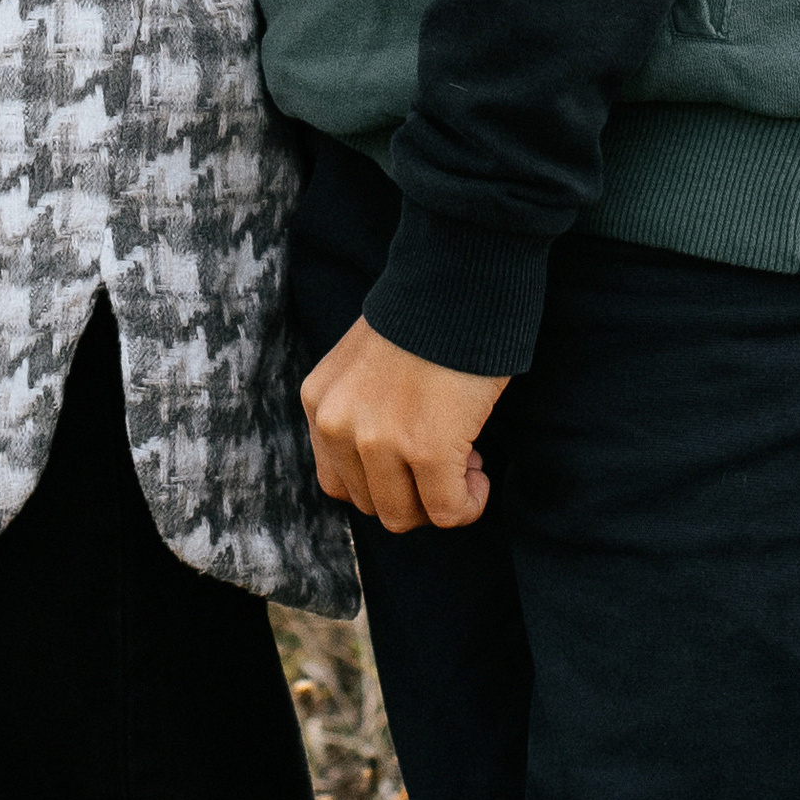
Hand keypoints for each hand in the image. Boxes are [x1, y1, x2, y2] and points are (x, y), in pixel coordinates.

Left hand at [301, 319, 505, 533]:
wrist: (455, 283)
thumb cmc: (421, 321)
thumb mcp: (362, 368)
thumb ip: (358, 415)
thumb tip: (386, 475)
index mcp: (318, 400)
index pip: (338, 481)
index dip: (383, 480)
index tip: (415, 457)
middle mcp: (336, 422)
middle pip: (370, 504)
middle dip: (413, 492)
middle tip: (447, 457)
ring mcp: (377, 439)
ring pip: (405, 516)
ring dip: (439, 499)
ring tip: (464, 459)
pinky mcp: (425, 450)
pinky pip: (448, 511)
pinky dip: (469, 503)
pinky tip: (481, 472)